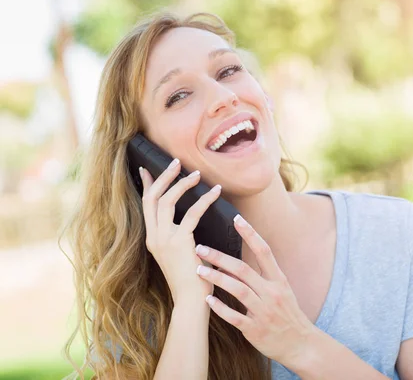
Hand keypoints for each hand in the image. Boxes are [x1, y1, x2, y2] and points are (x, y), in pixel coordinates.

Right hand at [139, 158, 220, 305]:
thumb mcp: (178, 254)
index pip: (145, 205)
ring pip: (168, 201)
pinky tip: (215, 192)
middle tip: (176, 162)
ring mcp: (164, 239)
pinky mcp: (180, 242)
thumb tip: (187, 221)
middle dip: (163, 177)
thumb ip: (178, 237)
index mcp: (152, 239)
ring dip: (182, 183)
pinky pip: (191, 213)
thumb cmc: (192, 278)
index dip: (147, 185)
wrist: (191, 301)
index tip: (146, 169)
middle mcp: (154, 236)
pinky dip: (204, 200)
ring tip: (197, 173)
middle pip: (153, 198)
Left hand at [194, 215, 316, 365]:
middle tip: (200, 248)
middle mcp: (272, 293)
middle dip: (220, 257)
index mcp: (279, 281)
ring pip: (237, 290)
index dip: (250, 234)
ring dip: (216, 279)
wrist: (301, 345)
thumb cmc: (288, 315)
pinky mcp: (255, 329)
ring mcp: (264, 311)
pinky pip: (234, 317)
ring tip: (199, 270)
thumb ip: (264, 277)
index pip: (264, 251)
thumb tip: (239, 261)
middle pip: (243, 269)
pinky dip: (220, 308)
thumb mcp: (283, 291)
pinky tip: (207, 300)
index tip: (236, 218)